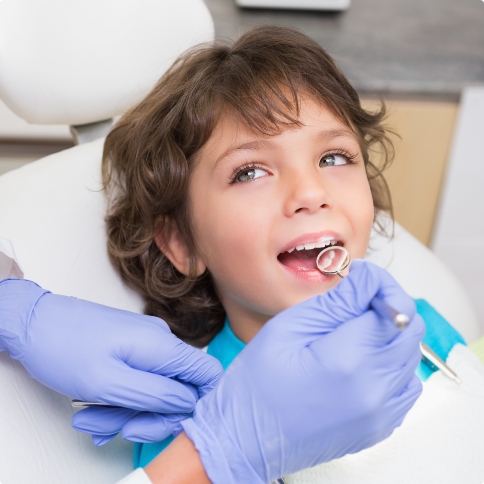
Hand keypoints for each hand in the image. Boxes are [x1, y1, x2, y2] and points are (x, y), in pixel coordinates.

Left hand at [0, 279, 222, 443]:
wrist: (33, 323)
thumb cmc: (63, 347)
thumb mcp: (109, 383)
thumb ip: (155, 395)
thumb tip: (189, 402)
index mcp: (162, 346)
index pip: (208, 373)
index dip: (198, 403)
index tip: (168, 421)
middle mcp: (160, 342)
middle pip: (178, 390)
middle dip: (148, 416)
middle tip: (118, 429)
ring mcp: (145, 345)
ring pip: (153, 390)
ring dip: (126, 412)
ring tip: (92, 420)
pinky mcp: (131, 349)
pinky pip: (137, 382)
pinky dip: (120, 401)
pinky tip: (95, 411)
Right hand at [181, 260, 424, 483]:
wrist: (246, 438)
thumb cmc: (257, 383)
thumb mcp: (289, 327)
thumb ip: (336, 301)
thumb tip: (368, 278)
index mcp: (348, 360)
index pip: (395, 307)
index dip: (380, 286)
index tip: (361, 281)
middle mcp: (374, 390)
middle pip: (411, 330)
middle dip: (388, 306)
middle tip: (354, 303)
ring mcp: (380, 414)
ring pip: (411, 356)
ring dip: (390, 335)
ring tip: (352, 334)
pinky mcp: (379, 427)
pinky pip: (405, 385)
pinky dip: (390, 365)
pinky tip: (360, 361)